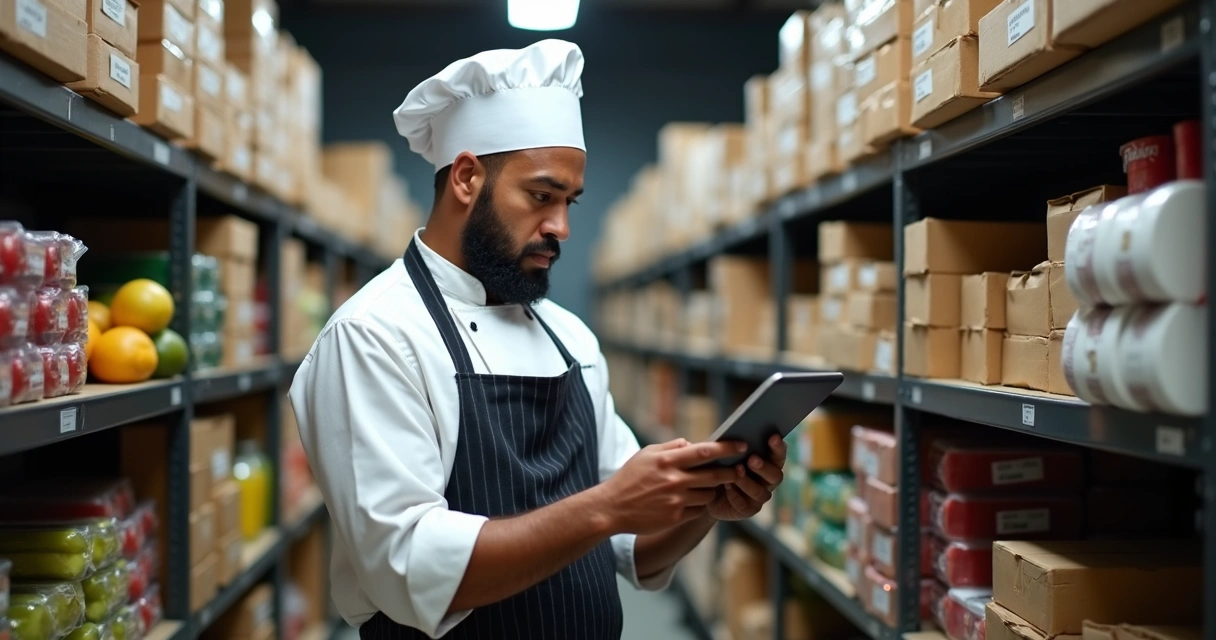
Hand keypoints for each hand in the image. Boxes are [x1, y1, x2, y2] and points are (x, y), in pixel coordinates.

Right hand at [597, 439, 743, 534]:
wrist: (612, 508)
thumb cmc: (629, 478)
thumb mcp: (646, 454)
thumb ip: (670, 447)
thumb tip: (692, 443)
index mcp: (668, 461)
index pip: (705, 451)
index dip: (727, 448)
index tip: (742, 446)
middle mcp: (674, 480)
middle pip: (714, 475)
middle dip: (731, 472)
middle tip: (740, 470)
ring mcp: (676, 500)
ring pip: (709, 494)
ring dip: (713, 489)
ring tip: (711, 486)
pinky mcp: (675, 517)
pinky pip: (698, 510)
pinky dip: (700, 505)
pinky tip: (694, 501)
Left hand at [707, 435, 786, 521]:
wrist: (706, 491)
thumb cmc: (719, 466)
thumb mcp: (725, 454)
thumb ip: (734, 446)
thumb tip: (737, 435)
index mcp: (767, 464)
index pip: (778, 455)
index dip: (778, 447)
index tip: (773, 437)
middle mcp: (767, 482)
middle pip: (776, 476)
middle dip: (764, 467)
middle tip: (752, 459)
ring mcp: (759, 498)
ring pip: (760, 492)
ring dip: (747, 481)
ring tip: (736, 471)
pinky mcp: (747, 510)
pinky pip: (745, 504)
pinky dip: (735, 494)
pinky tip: (727, 485)